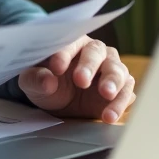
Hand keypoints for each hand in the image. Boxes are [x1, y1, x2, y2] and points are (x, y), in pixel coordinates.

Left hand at [17, 36, 135, 122]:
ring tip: (106, 94)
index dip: (63, 54)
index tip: (56, 68)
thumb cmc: (46, 82)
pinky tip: (110, 115)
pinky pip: (125, 93)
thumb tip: (47, 81)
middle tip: (81, 81)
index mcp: (72, 42)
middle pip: (96, 53)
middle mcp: (95, 51)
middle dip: (89, 66)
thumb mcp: (32, 81)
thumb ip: (36, 78)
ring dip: (113, 82)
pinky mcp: (121, 88)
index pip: (69, 43)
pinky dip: (119, 103)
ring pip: (117, 70)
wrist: (60, 101)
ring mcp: (111, 68)